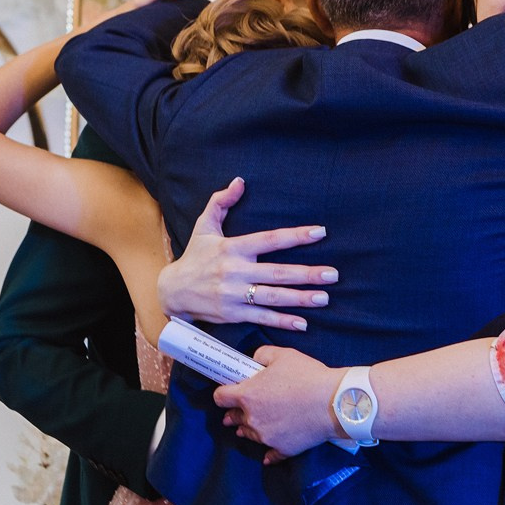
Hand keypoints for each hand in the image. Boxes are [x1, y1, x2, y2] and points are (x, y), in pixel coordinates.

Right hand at [159, 179, 337, 331]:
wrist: (172, 292)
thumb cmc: (194, 257)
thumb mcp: (204, 227)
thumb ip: (221, 203)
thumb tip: (239, 181)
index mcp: (233, 248)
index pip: (270, 240)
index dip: (296, 236)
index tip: (320, 232)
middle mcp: (235, 271)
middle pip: (277, 272)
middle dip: (307, 274)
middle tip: (333, 274)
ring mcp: (234, 295)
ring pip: (273, 297)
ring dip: (300, 299)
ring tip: (325, 298)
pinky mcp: (232, 314)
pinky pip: (261, 318)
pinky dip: (282, 321)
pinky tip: (302, 323)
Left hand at [214, 346, 345, 460]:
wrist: (334, 402)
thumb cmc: (308, 376)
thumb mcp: (282, 355)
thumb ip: (261, 355)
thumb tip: (255, 361)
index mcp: (247, 395)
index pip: (220, 397)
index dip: (223, 393)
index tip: (228, 391)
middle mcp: (252, 419)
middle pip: (233, 418)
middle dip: (235, 412)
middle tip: (238, 410)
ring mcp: (266, 437)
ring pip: (249, 435)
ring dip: (250, 429)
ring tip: (256, 425)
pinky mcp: (282, 449)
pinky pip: (270, 455)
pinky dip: (269, 453)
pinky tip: (268, 456)